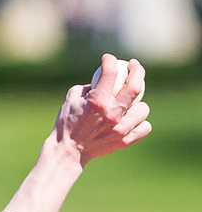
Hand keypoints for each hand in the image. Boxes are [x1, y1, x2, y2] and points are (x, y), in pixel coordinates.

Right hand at [53, 53, 151, 167]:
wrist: (67, 152)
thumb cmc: (66, 124)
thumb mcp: (70, 100)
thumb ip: (88, 87)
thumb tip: (102, 80)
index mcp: (97, 101)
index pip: (110, 72)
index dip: (110, 61)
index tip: (109, 59)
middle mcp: (112, 113)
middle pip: (136, 86)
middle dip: (138, 71)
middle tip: (134, 67)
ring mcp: (120, 128)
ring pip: (143, 109)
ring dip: (138, 105)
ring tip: (130, 106)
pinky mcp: (125, 141)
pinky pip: (144, 127)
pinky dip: (139, 123)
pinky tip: (131, 121)